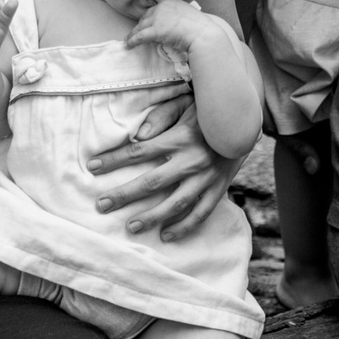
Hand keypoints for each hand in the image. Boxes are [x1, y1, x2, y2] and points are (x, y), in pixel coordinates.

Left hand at [89, 96, 234, 239]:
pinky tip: (167, 235)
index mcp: (179, 138)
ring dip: (152, 217)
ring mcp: (206, 178)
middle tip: (102, 205)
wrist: (246, 121)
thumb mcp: (185, 104)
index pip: (138, 152)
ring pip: (175, 203)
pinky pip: (201, 212)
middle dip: (124, 195)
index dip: (114, 160)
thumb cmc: (208, 111)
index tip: (92, 167)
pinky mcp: (218, 188)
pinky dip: (185, 227)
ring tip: (132, 227)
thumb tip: (139, 135)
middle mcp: (191, 160)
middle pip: (151, 182)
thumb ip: (161, 116)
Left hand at [125, 0, 219, 56]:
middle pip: (146, 15)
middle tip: (139, 31)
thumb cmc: (200, 27)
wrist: (203, 34)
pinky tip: (128, 45)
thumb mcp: (189, 14)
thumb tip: (172, 24)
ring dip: (133, 34)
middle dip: (142, 23)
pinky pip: (139, 37)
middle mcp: (162, 7)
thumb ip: (178, 14)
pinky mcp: (155, 31)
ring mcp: (158, 18)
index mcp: (171, 1)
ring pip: (140, 26)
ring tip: (128, 40)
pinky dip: (132, 41)